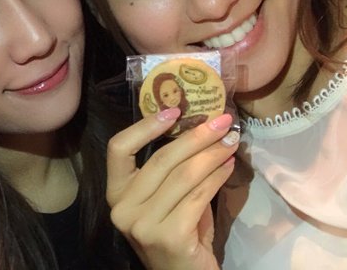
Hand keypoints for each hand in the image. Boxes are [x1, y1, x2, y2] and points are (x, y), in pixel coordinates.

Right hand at [107, 108, 237, 269]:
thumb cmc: (178, 234)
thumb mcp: (165, 199)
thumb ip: (172, 169)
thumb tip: (200, 126)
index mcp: (116, 193)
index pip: (118, 148)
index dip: (145, 126)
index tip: (174, 110)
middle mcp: (122, 208)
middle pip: (161, 159)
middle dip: (196, 136)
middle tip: (221, 121)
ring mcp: (143, 224)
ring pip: (184, 176)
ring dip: (212, 154)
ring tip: (230, 141)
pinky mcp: (168, 236)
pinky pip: (198, 196)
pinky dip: (217, 177)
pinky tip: (229, 166)